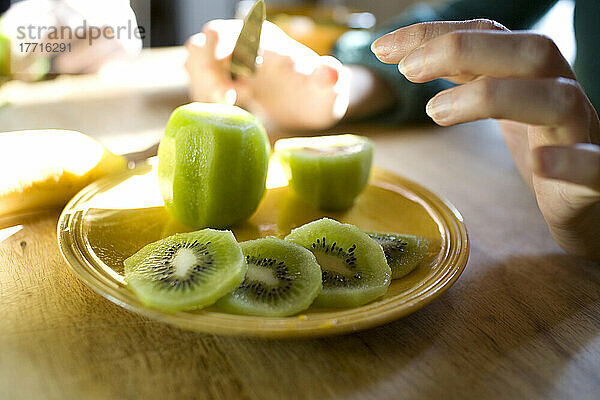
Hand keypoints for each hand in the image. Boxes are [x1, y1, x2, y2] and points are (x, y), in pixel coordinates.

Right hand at [185, 19, 349, 130]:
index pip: (238, 33)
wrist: (310, 104)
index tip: (230, 78)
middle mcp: (244, 44)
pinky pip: (198, 81)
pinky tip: (228, 109)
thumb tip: (330, 70)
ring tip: (230, 105)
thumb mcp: (329, 92)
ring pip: (196, 61)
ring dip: (203, 85)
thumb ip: (330, 80)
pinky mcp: (222, 78)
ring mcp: (230, 61)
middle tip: (227, 99)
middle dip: (208, 72)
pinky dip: (204, 96)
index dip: (226, 47)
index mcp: (268, 41)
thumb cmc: (319, 96)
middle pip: (206, 44)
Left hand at [372, 19, 599, 258]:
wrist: (589, 194)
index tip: (382, 48)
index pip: (489, 33)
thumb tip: (408, 56)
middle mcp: (560, 91)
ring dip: (495, 98)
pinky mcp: (595, 177)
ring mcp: (580, 132)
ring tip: (436, 113)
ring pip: (558, 99)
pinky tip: (538, 163)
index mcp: (533, 72)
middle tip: (407, 71)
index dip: (435, 33)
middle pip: (529, 51)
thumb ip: (464, 78)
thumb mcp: (498, 102)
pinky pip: (591, 165)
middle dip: (464, 51)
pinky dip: (566, 160)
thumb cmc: (541, 141)